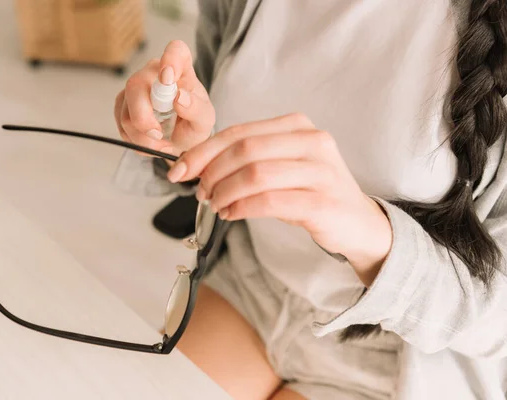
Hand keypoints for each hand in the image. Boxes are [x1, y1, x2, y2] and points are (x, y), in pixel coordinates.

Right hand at [114, 40, 214, 155]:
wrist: (179, 140)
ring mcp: (135, 87)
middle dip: (143, 117)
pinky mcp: (122, 103)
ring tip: (161, 142)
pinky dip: (136, 140)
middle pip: (136, 84)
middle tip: (158, 135)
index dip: (170, 59)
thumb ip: (196, 109)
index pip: (176, 51)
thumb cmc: (193, 124)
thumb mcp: (204, 121)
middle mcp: (154, 72)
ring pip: (126, 111)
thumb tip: (179, 97)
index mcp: (181, 68)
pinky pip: (121, 123)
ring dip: (143, 136)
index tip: (168, 79)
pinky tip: (150, 141)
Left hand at [166, 113, 391, 284]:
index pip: (239, 132)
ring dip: (225, 192)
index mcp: (297, 126)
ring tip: (216, 205)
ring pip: (255, 174)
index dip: (203, 151)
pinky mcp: (323, 201)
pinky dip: (242, 208)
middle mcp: (313, 141)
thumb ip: (247, 159)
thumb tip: (196, 165)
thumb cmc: (310, 192)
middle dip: (212, 172)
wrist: (357, 221)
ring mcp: (321, 171)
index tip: (179, 169)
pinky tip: (231, 214)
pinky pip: (270, 201)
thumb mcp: (281, 166)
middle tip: (200, 192)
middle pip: (245, 150)